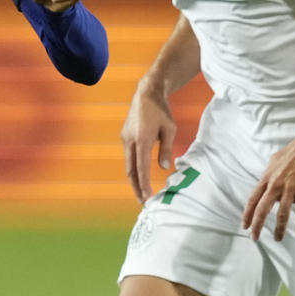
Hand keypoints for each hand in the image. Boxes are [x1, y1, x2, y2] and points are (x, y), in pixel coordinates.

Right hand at [121, 82, 176, 202]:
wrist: (146, 94)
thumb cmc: (161, 111)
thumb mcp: (170, 130)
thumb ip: (166, 150)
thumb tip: (164, 168)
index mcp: (142, 139)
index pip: (142, 168)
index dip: (144, 184)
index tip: (147, 197)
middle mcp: (130, 141)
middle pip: (131, 170)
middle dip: (136, 187)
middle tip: (142, 201)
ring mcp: (125, 139)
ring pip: (128, 164)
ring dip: (134, 179)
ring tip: (141, 191)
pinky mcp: (125, 137)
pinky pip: (128, 156)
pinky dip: (133, 168)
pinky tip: (139, 174)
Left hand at [242, 137, 294, 240]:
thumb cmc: (292, 152)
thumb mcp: (273, 162)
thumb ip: (269, 176)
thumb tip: (267, 185)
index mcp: (266, 179)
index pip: (253, 200)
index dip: (247, 214)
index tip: (244, 226)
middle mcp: (276, 185)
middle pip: (262, 209)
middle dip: (257, 226)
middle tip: (254, 238)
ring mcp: (290, 189)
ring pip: (282, 213)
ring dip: (280, 229)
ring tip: (278, 239)